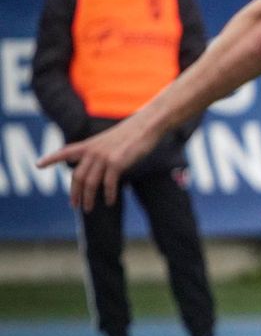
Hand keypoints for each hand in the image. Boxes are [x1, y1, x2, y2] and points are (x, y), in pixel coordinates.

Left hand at [37, 114, 163, 210]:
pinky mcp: (117, 162)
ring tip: (88, 209)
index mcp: (90, 144)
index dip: (51, 159)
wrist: (147, 126)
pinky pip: (108, 184)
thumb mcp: (110, 141)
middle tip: (74, 205)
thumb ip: (99, 153)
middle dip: (74, 193)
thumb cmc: (132, 134)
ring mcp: (104, 157)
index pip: (65, 152)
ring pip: (90, 183)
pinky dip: (108, 195)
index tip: (38, 165)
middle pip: (77, 176)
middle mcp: (93, 151)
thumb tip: (94, 169)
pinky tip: (109, 202)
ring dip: (88, 198)